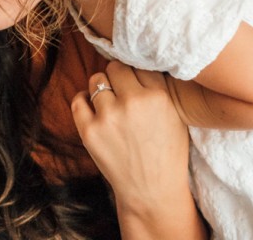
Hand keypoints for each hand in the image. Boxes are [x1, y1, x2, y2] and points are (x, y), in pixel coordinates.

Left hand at [70, 61, 189, 205]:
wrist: (152, 190)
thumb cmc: (166, 153)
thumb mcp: (175, 116)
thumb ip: (156, 88)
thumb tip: (134, 61)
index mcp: (158, 96)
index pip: (137, 64)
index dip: (134, 73)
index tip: (133, 81)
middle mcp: (133, 102)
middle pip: (115, 68)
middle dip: (117, 78)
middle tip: (120, 92)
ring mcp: (109, 116)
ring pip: (96, 80)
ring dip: (100, 89)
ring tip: (108, 103)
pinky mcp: (89, 130)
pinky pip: (77, 100)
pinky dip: (83, 101)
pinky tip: (92, 109)